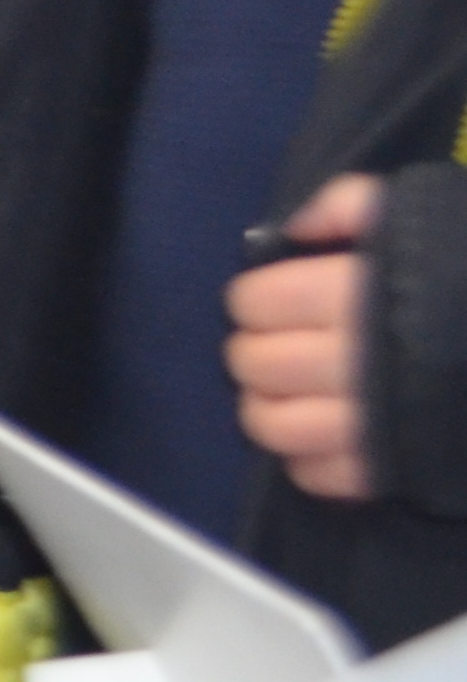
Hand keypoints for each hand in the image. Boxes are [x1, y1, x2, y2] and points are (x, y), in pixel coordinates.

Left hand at [232, 175, 379, 501]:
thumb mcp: (427, 211)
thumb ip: (352, 206)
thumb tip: (291, 231)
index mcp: (357, 293)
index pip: (260, 301)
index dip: (255, 298)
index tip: (269, 298)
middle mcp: (356, 360)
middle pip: (258, 364)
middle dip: (254, 351)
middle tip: (271, 344)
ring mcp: (374, 421)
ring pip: (274, 426)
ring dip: (265, 408)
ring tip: (282, 392)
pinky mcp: (396, 469)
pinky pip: (319, 475)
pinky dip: (305, 458)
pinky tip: (321, 434)